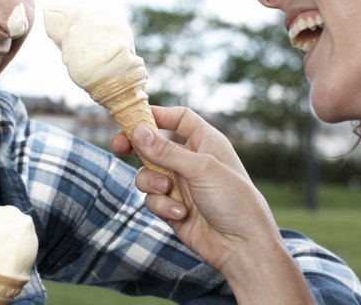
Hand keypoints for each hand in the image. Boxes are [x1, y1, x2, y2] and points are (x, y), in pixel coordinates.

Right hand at [112, 106, 312, 302]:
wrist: (242, 247)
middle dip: (136, 146)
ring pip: (147, 174)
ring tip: (167, 191)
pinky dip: (162, 205)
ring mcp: (180, 184)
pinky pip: (152, 199)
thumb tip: (137, 131)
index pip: (178, 118)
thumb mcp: (201, 169)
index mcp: (205, 142)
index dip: (156, 115)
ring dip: (151, 182)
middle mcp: (191, 160)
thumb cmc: (235, 201)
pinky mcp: (172, 207)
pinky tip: (181, 214)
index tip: (132, 117)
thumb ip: (166, 151)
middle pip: (154, 144)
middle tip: (118, 146)